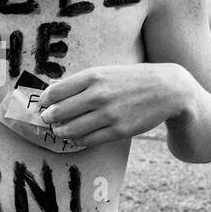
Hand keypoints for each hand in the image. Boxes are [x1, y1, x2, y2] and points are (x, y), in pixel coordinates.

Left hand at [37, 63, 191, 145]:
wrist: (167, 89)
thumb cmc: (131, 79)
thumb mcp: (106, 71)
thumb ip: (82, 82)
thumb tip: (53, 93)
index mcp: (93, 76)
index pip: (55, 92)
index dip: (44, 100)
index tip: (43, 104)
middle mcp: (98, 95)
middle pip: (59, 112)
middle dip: (49, 118)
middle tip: (48, 119)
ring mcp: (108, 114)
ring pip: (71, 129)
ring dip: (61, 131)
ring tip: (60, 129)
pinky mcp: (118, 131)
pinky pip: (88, 140)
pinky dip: (77, 139)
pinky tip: (76, 136)